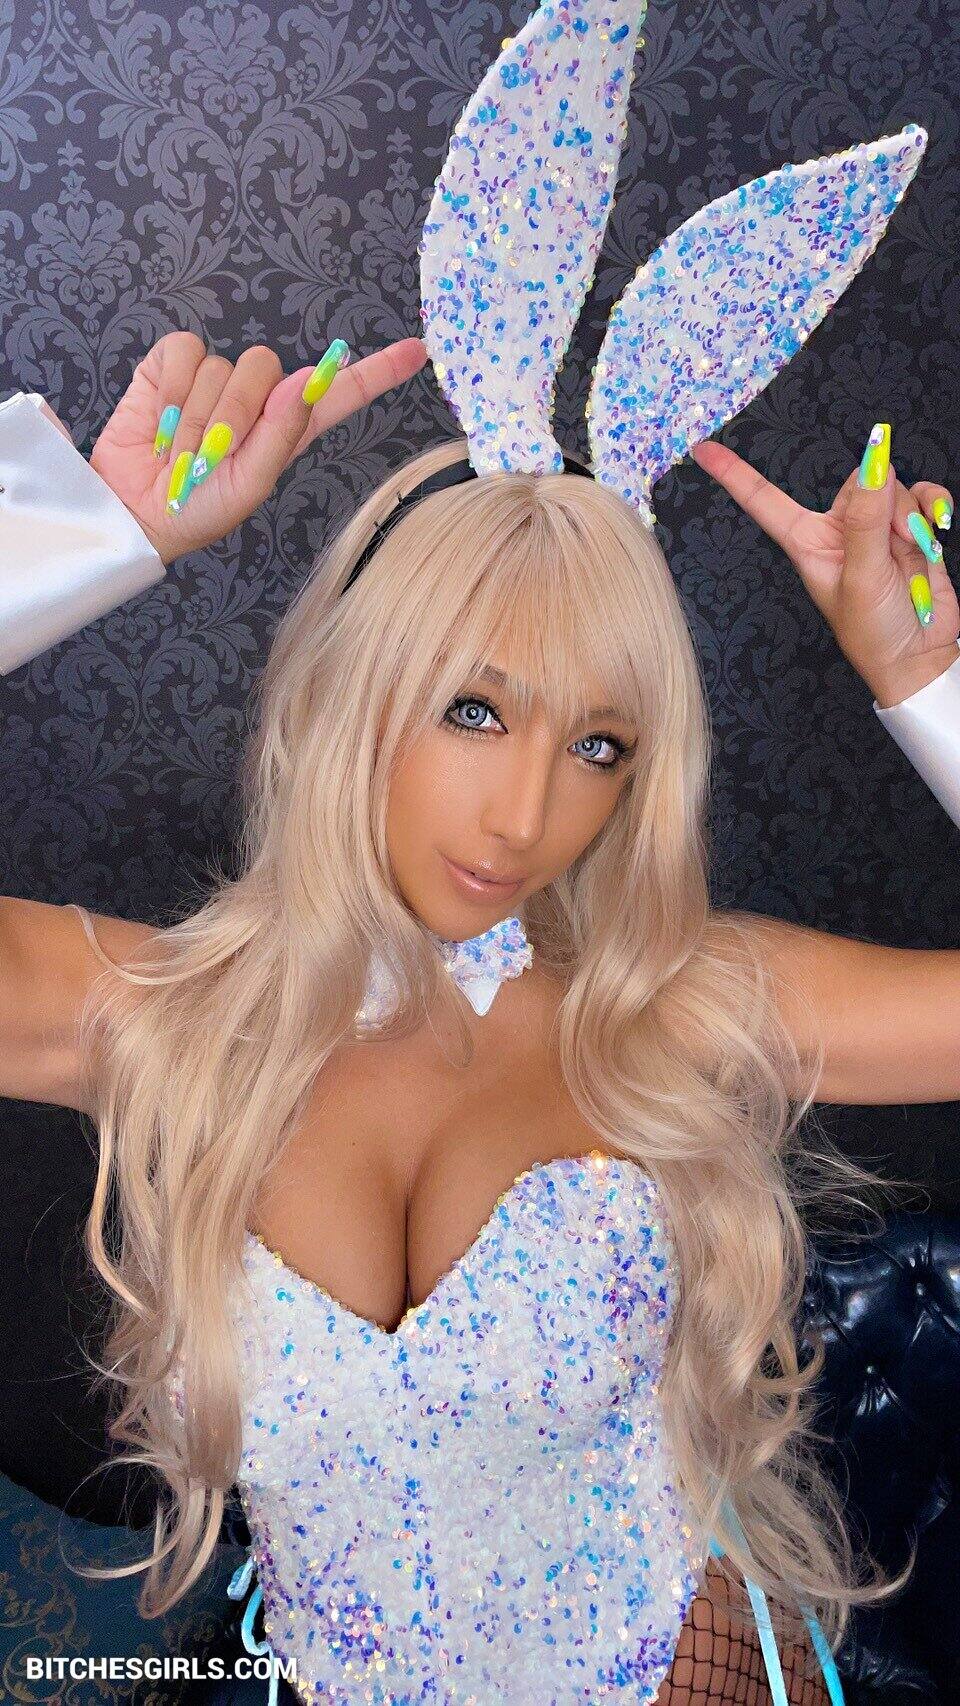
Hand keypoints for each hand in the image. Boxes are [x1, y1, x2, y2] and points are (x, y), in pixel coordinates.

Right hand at [88, 332, 429, 567]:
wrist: (136, 511)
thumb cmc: (198, 508)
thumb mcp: (248, 486)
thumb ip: (279, 437)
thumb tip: (303, 383)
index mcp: (288, 427)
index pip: (338, 391)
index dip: (376, 372)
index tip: (417, 351)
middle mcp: (257, 397)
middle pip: (266, 368)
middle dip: (234, 416)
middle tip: (209, 457)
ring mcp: (214, 377)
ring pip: (222, 366)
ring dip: (195, 417)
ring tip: (180, 449)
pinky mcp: (172, 366)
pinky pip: (184, 351)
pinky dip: (170, 390)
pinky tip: (161, 418)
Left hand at [691, 431, 956, 708]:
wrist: (918, 657)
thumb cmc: (875, 632)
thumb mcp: (862, 576)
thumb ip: (868, 518)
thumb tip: (875, 463)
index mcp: (807, 543)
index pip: (764, 501)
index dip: (734, 475)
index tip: (702, 449)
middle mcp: (838, 532)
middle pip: (858, 481)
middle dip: (885, 502)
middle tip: (897, 540)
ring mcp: (875, 530)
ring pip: (894, 488)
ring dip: (910, 514)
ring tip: (913, 552)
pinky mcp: (908, 531)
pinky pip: (922, 495)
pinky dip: (933, 506)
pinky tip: (938, 525)